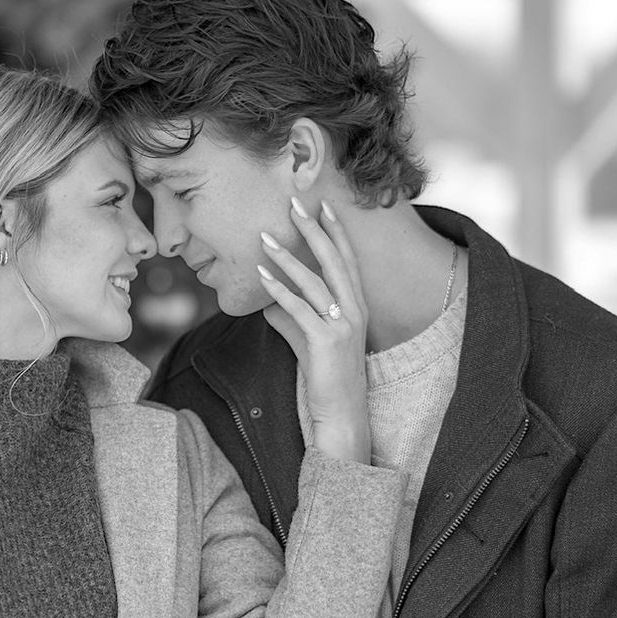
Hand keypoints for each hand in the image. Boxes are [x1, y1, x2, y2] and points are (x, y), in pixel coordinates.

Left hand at [255, 197, 369, 462]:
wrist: (340, 413)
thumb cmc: (325, 376)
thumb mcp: (306, 340)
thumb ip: (289, 317)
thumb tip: (265, 301)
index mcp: (356, 306)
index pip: (348, 260)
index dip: (336, 232)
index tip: (323, 206)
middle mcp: (354, 311)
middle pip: (335, 261)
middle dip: (314, 230)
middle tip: (295, 205)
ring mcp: (342, 325)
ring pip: (314, 282)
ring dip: (288, 258)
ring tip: (265, 238)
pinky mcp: (325, 341)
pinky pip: (298, 309)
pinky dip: (278, 290)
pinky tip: (260, 276)